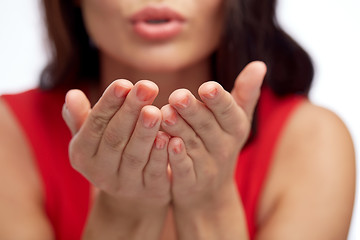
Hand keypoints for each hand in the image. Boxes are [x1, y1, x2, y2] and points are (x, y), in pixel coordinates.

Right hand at [62, 80, 170, 237]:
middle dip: (130, 111)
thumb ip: (82, 117)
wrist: (132, 190)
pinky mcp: (149, 192)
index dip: (109, 103)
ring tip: (156, 110)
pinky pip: (154, 173)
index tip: (124, 83)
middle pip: (115, 139)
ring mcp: (125, 185)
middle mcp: (100, 173)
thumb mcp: (93, 136)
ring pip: (134, 156)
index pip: (95, 125)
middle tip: (147, 87)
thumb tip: (71, 94)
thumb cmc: (112, 150)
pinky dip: (161, 155)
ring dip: (145, 133)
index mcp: (82, 154)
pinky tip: (170, 137)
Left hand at [161, 61, 265, 238]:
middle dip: (193, 111)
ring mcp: (207, 167)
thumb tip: (259, 64)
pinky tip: (164, 142)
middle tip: (177, 96)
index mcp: (234, 128)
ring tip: (165, 113)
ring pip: (193, 145)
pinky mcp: (190, 183)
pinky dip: (175, 157)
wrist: (210, 193)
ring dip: (179, 129)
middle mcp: (223, 148)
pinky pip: (183, 170)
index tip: (207, 87)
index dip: (219, 100)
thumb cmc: (220, 145)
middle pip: (208, 127)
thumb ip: (245, 93)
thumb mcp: (236, 122)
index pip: (229, 112)